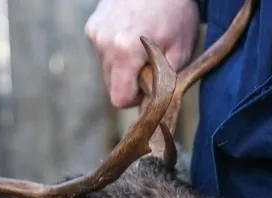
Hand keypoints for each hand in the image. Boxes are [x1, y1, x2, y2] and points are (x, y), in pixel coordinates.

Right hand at [85, 0, 200, 107]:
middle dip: (130, 82)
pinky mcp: (91, 26)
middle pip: (111, 86)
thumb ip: (165, 84)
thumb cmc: (175, 12)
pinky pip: (103, 52)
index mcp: (123, 52)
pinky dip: (116, 51)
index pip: (119, 99)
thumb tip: (153, 112)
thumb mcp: (180, 52)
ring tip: (141, 46)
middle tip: (149, 64)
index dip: (136, 99)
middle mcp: (103, 43)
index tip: (150, 86)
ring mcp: (94, 33)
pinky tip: (130, 35)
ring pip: (106, 70)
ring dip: (123, 67)